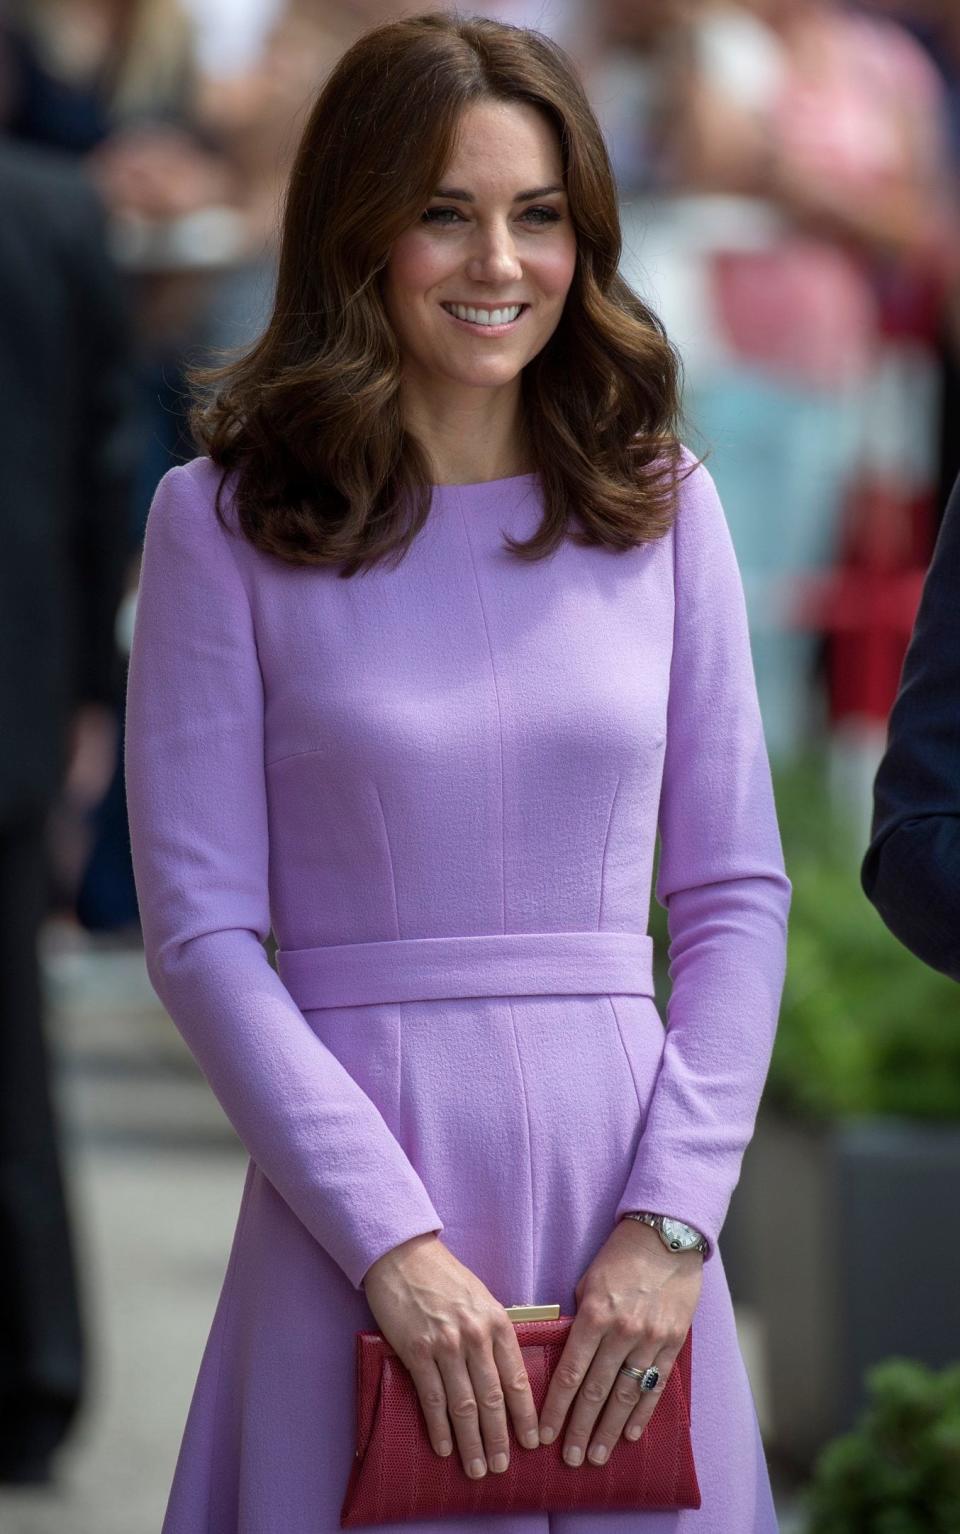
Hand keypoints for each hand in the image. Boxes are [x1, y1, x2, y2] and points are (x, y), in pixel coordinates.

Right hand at [362, 1233, 540, 1479]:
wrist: (404, 1256)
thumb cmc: (445, 1278)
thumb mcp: (482, 1299)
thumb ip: (495, 1334)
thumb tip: (507, 1375)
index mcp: (497, 1322)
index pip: (516, 1379)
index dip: (525, 1416)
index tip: (532, 1442)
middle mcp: (475, 1336)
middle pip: (492, 1399)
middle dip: (499, 1439)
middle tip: (501, 1468)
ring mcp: (446, 1345)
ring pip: (464, 1405)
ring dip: (471, 1442)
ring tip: (476, 1469)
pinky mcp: (416, 1351)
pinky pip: (432, 1399)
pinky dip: (439, 1428)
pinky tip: (445, 1448)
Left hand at [537, 1218, 702, 1466]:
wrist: (666, 1237)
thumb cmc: (620, 1257)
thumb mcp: (588, 1282)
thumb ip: (579, 1320)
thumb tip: (566, 1354)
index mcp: (595, 1315)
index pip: (571, 1372)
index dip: (556, 1407)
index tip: (544, 1435)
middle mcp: (622, 1332)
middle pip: (597, 1392)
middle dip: (579, 1428)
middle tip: (568, 1459)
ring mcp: (651, 1340)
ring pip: (626, 1396)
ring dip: (609, 1430)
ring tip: (596, 1456)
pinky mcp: (673, 1343)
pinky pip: (655, 1385)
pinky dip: (643, 1413)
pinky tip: (631, 1435)